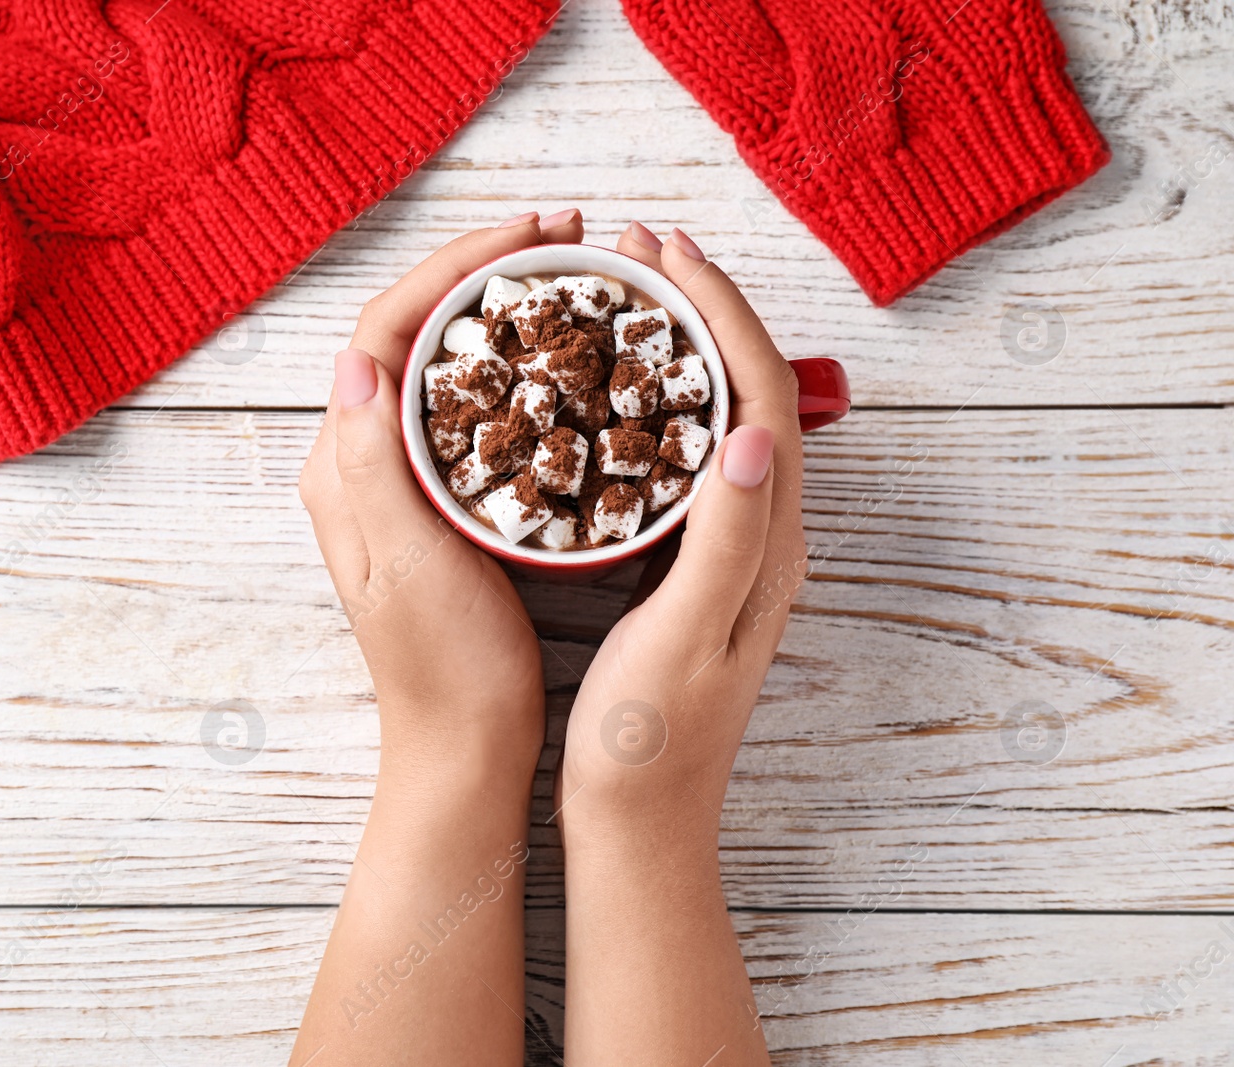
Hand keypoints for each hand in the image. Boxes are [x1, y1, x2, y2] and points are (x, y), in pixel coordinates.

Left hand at [298, 210, 585, 783]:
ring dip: (501, 312)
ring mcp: (403, 481)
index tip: (530, 237)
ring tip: (568, 278)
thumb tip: (351, 361)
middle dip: (484, 273)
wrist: (464, 747)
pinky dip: (515, 369)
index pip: (385, 330)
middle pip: (415, 333)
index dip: (454, 270)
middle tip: (564, 239)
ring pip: (446, 364)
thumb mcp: (406, 564)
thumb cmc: (441, 669)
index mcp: (343, 467)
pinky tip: (563, 360)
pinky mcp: (442, 503)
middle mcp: (362, 462)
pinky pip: (472, 408)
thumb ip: (370, 466)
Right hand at [559, 224, 806, 829]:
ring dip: (686, 347)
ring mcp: (728, 552)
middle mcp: (760, 537)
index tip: (666, 252)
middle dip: (705, 309)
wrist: (642, 821)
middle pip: (749, 391)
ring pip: (720, 417)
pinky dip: (659, 403)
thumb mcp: (683, 641)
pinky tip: (613, 395)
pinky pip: (687, 457)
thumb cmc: (650, 743)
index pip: (759, 396)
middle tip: (642, 252)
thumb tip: (745, 432)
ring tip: (631, 298)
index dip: (721, 313)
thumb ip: (724, 541)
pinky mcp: (694, 568)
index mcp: (764, 544)